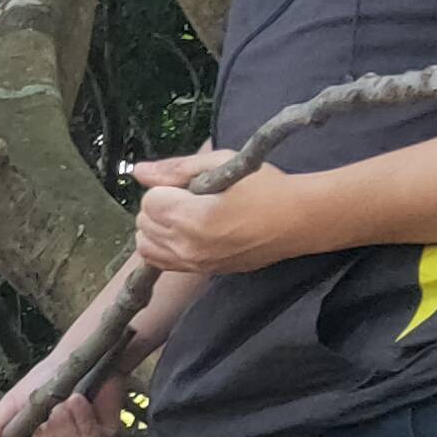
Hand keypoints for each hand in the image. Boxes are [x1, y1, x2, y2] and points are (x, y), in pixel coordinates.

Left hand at [130, 147, 308, 275]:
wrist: (298, 220)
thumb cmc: (266, 187)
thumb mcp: (222, 164)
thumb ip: (176, 168)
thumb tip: (138, 172)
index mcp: (194, 217)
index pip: (149, 201)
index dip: (165, 187)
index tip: (187, 184)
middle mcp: (188, 246)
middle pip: (144, 222)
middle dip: (160, 205)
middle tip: (189, 197)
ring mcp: (193, 263)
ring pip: (145, 244)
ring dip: (157, 226)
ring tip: (185, 214)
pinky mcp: (200, 272)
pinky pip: (159, 262)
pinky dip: (162, 245)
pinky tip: (183, 233)